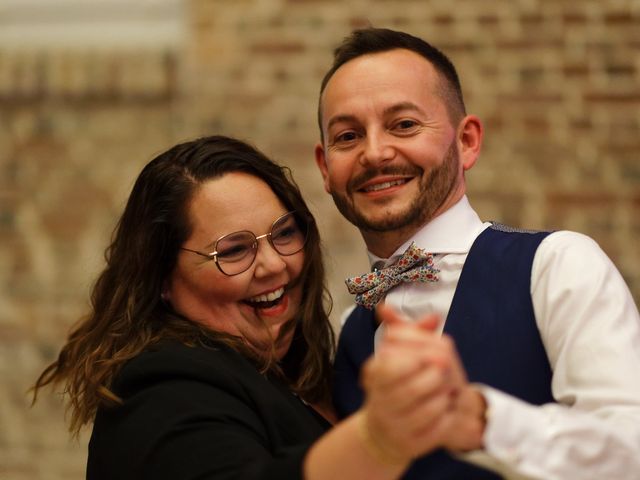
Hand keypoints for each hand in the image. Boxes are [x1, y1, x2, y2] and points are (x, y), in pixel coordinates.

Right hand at [359, 305, 455, 460]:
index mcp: (373, 377)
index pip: (389, 365)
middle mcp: (378, 402)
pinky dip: (446, 418)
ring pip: (426, 410)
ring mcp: (393, 426)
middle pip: (410, 389)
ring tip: (447, 390)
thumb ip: (414, 333)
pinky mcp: (409, 445)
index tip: (436, 353)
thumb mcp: (398, 356)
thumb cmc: (395, 384)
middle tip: (446, 371)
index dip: (415, 358)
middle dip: (434, 378)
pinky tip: (447, 409)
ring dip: (442, 397)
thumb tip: (433, 316)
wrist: (385, 431)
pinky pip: (435, 431)